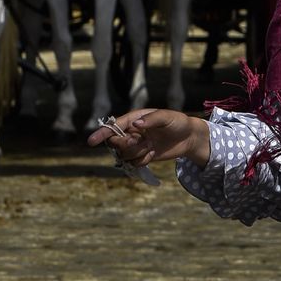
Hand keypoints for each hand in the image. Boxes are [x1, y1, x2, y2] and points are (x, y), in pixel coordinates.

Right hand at [87, 108, 209, 166]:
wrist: (189, 138)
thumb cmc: (178, 122)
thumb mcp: (167, 117)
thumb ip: (152, 119)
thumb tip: (136, 124)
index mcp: (134, 119)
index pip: (113, 127)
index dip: (102, 133)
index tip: (92, 142)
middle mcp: (132, 132)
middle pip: (115, 143)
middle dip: (125, 145)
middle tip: (141, 143)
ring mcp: (136, 145)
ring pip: (124, 154)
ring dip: (136, 153)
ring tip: (151, 147)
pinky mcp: (142, 156)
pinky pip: (134, 163)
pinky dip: (142, 161)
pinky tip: (153, 154)